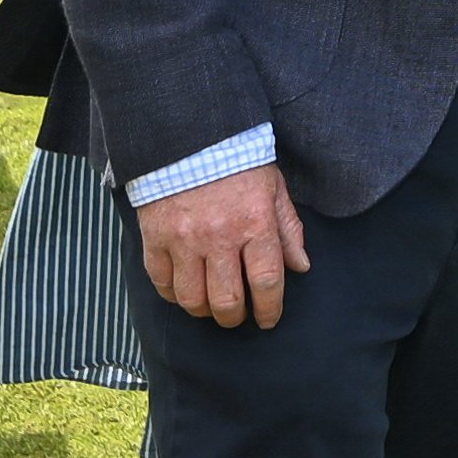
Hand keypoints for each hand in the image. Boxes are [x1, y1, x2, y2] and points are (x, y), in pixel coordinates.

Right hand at [139, 162, 307, 329]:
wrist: (190, 138)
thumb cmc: (238, 163)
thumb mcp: (275, 190)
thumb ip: (289, 231)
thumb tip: (301, 267)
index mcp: (255, 224)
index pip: (266, 281)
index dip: (270, 308)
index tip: (269, 319)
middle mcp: (219, 237)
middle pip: (227, 299)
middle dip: (235, 317)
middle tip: (238, 316)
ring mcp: (184, 240)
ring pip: (191, 298)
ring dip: (204, 310)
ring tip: (211, 307)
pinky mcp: (156, 238)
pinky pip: (161, 283)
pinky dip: (172, 295)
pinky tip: (183, 293)